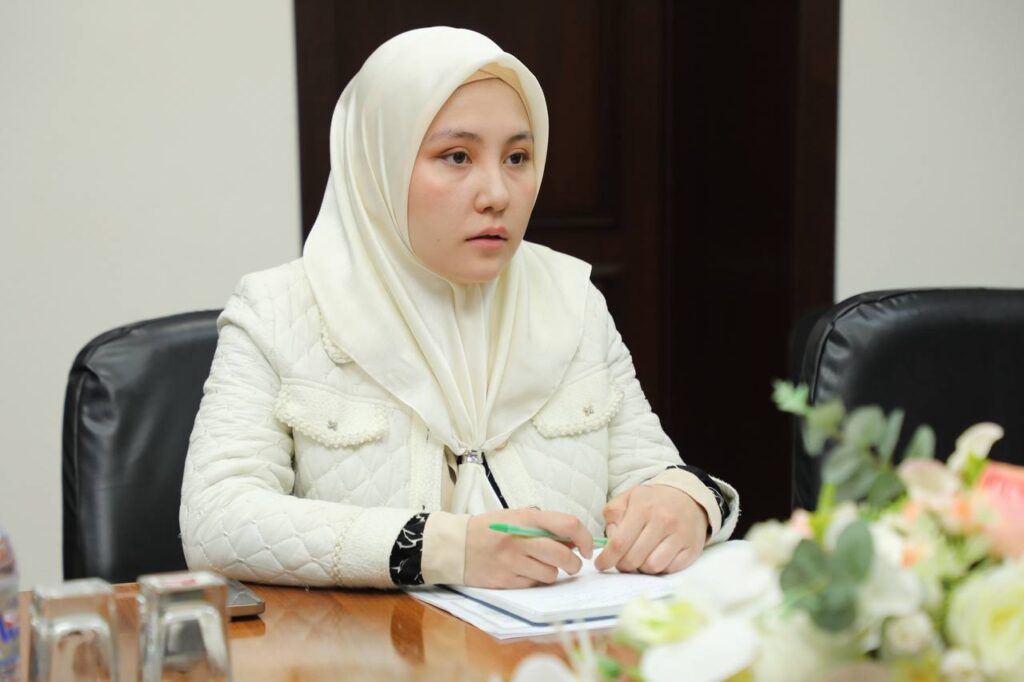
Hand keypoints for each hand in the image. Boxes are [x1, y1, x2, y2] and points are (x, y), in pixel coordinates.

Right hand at [464, 509, 593, 587]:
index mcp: (527, 519)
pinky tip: (526, 572)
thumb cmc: (490, 529)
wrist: (457, 545)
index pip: (568, 525)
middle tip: (572, 563)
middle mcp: (521, 540)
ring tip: (541, 565)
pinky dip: (536, 580)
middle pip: (563, 555)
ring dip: (553, 573)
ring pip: (551, 574)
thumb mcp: (516, 517)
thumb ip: (544, 525)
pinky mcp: (506, 581)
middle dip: (574, 563)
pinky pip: (534, 584)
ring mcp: (513, 562)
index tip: (587, 548)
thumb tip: (574, 542)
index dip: (585, 538)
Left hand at [594, 485, 707, 573]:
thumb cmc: (653, 501)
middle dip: (623, 565)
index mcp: (643, 508)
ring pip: (652, 567)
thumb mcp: (628, 498)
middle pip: (634, 558)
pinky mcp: (692, 548)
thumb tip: (609, 540)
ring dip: (642, 568)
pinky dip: (659, 568)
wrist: (688, 497)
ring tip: (640, 558)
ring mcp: (680, 535)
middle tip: (621, 561)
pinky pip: (669, 569)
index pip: (620, 542)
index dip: (607, 558)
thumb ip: (613, 515)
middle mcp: (663, 521)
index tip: (601, 565)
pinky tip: (656, 558)